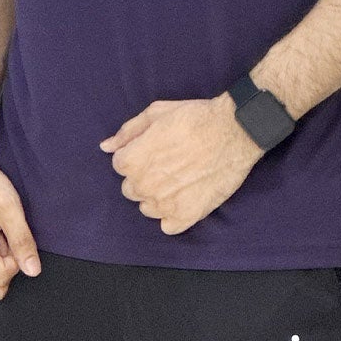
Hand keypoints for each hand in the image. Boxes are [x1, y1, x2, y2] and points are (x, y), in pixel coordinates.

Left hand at [101, 94, 260, 233]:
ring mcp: (165, 204)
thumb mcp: (156, 113)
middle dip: (145, 178)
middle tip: (169, 164)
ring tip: (179, 180)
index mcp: (131, 161)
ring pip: (148, 208)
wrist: (234, 130)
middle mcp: (144, 185)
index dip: (137, 156)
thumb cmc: (194, 118)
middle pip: (132, 190)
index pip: (120, 166)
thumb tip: (106, 147)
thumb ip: (127, 132)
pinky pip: (168, 226)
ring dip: (159, 197)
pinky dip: (175, 216)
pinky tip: (186, 198)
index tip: (155, 150)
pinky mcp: (186, 215)